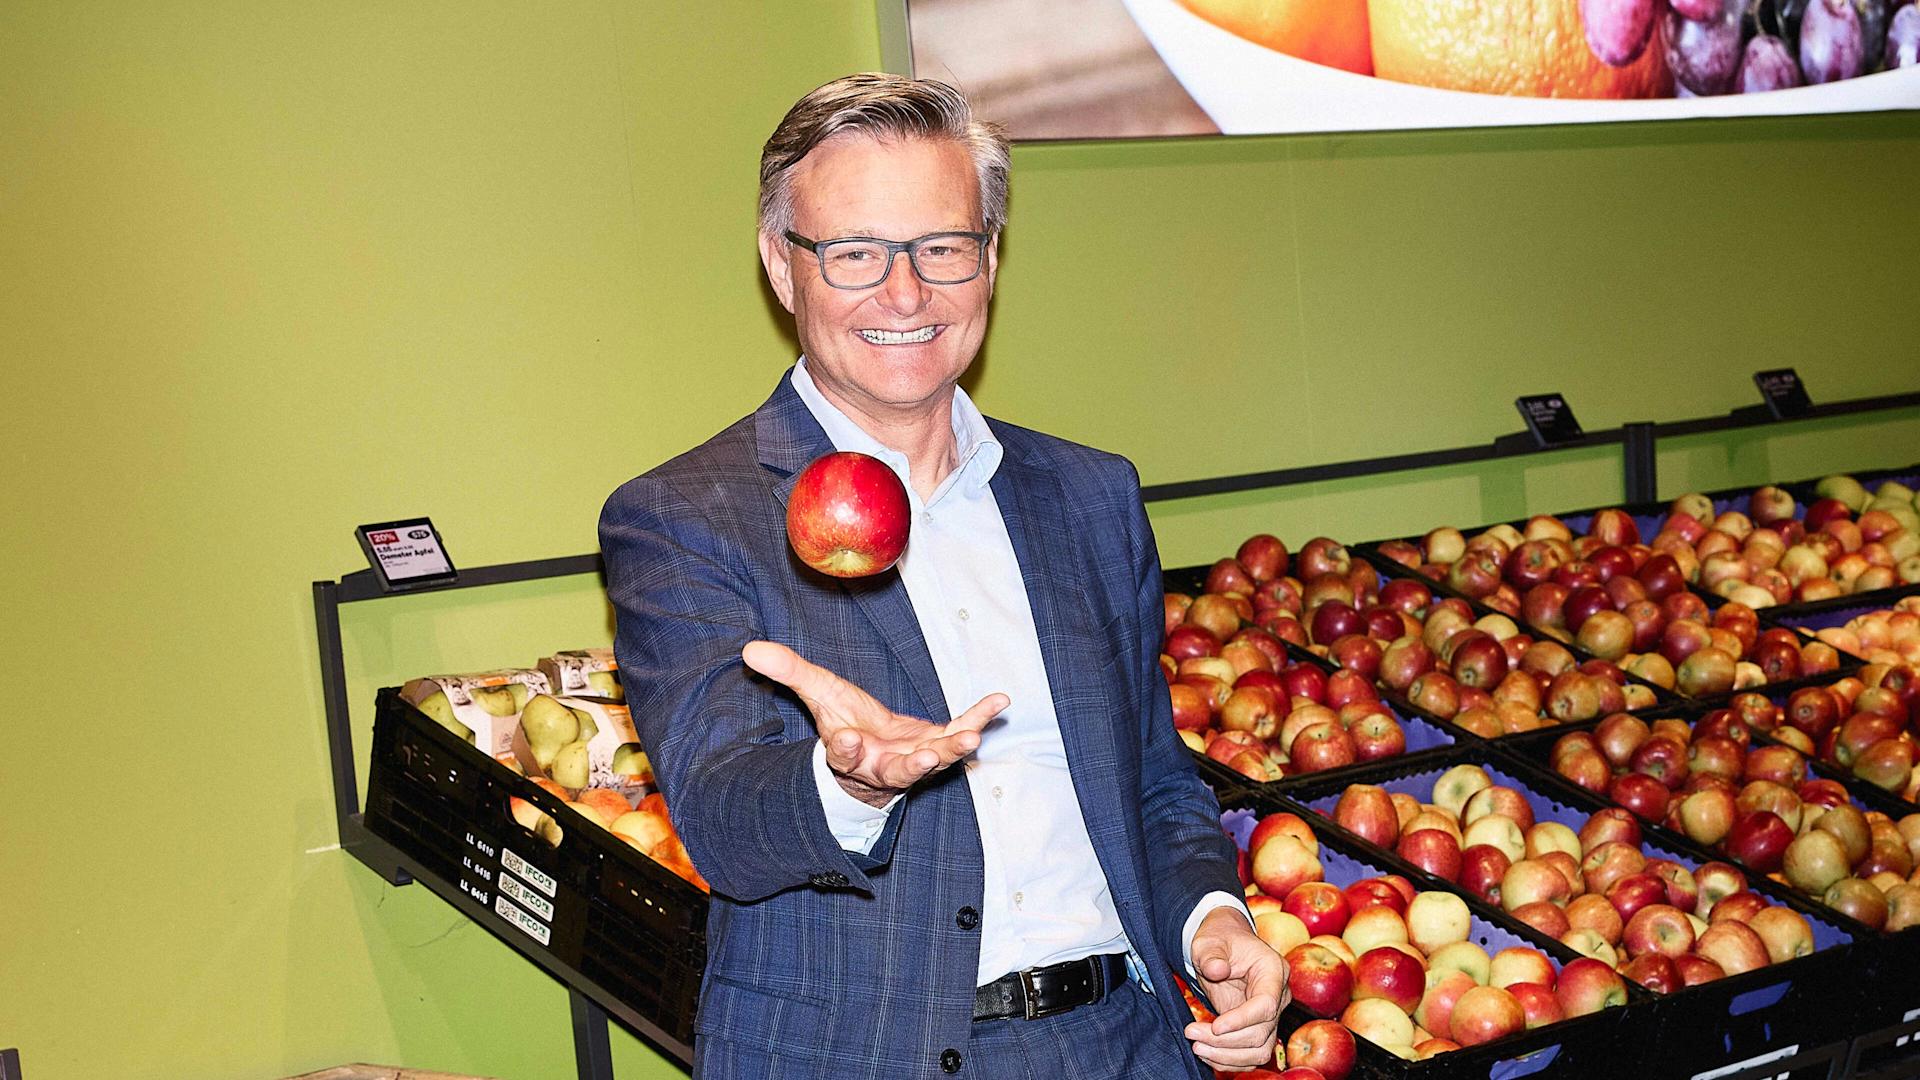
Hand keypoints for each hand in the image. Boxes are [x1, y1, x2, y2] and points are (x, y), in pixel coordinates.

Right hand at [741, 640, 1005, 805]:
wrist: (870, 751)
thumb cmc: (843, 722)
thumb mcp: (816, 693)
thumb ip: (789, 672)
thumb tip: (750, 650)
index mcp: (848, 756)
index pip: (843, 755)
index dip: (843, 749)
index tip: (843, 739)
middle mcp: (883, 765)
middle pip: (895, 770)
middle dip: (910, 765)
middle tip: (926, 759)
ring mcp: (914, 759)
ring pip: (934, 760)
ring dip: (952, 750)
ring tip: (970, 739)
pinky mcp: (939, 745)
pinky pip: (961, 731)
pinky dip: (979, 717)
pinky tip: (999, 700)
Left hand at [1186, 907, 1287, 1071]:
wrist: (1223, 946)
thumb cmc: (1218, 940)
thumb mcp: (1209, 941)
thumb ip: (1212, 954)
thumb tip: (1217, 971)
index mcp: (1273, 970)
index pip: (1266, 1005)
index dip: (1242, 1020)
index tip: (1215, 1026)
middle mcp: (1278, 996)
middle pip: (1261, 1032)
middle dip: (1225, 1040)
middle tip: (1192, 1033)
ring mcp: (1271, 1014)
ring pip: (1259, 1050)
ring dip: (1226, 1055)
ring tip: (1196, 1046)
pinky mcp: (1258, 1028)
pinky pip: (1250, 1054)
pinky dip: (1228, 1059)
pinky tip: (1205, 1052)